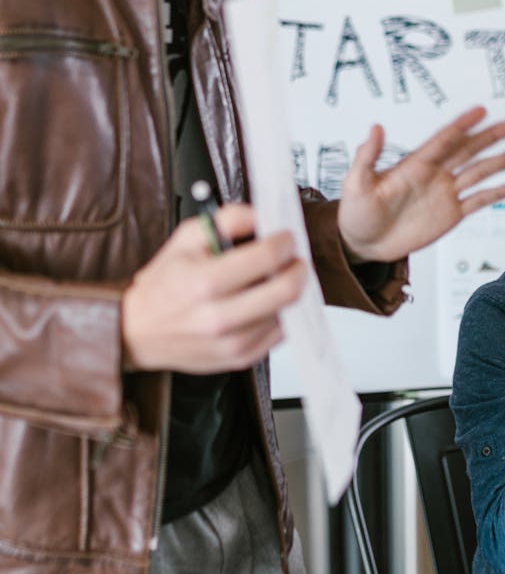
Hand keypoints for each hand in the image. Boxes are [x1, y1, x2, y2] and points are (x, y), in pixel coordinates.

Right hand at [121, 205, 306, 372]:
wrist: (138, 331)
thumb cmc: (163, 285)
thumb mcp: (183, 240)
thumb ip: (226, 220)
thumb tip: (260, 215)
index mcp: (204, 283)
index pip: (267, 258)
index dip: (284, 242)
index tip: (285, 237)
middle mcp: (220, 317)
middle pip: (287, 291)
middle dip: (298, 268)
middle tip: (293, 259)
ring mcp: (233, 342)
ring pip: (288, 312)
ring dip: (291, 292)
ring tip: (278, 279)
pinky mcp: (242, 358)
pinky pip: (281, 333)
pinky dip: (281, 314)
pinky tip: (267, 302)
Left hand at [337, 107, 504, 262]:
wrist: (362, 243)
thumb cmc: (356, 212)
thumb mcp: (356, 183)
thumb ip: (368, 157)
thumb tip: (375, 128)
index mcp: (415, 164)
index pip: (444, 140)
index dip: (462, 125)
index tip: (480, 110)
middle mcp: (435, 174)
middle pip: (470, 150)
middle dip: (493, 136)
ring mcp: (446, 193)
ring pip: (481, 172)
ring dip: (504, 161)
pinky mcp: (451, 214)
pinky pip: (479, 200)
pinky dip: (498, 192)